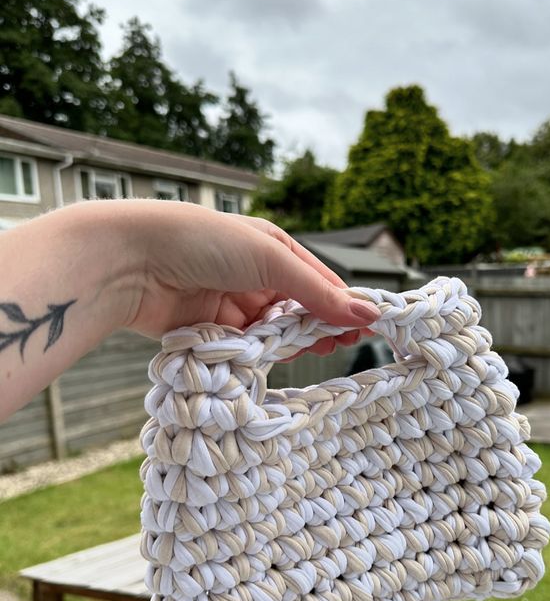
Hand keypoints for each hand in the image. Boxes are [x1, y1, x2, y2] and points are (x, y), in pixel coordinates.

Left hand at [111, 199, 380, 357]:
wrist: (131, 263)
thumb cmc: (200, 241)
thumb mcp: (269, 259)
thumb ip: (318, 292)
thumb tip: (368, 313)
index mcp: (273, 249)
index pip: (320, 281)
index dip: (344, 305)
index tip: (368, 329)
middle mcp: (255, 277)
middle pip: (301, 311)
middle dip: (321, 328)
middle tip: (340, 346)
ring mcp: (234, 306)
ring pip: (276, 334)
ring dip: (293, 344)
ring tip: (310, 351)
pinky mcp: (213, 333)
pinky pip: (248, 350)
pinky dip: (261, 356)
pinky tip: (274, 359)